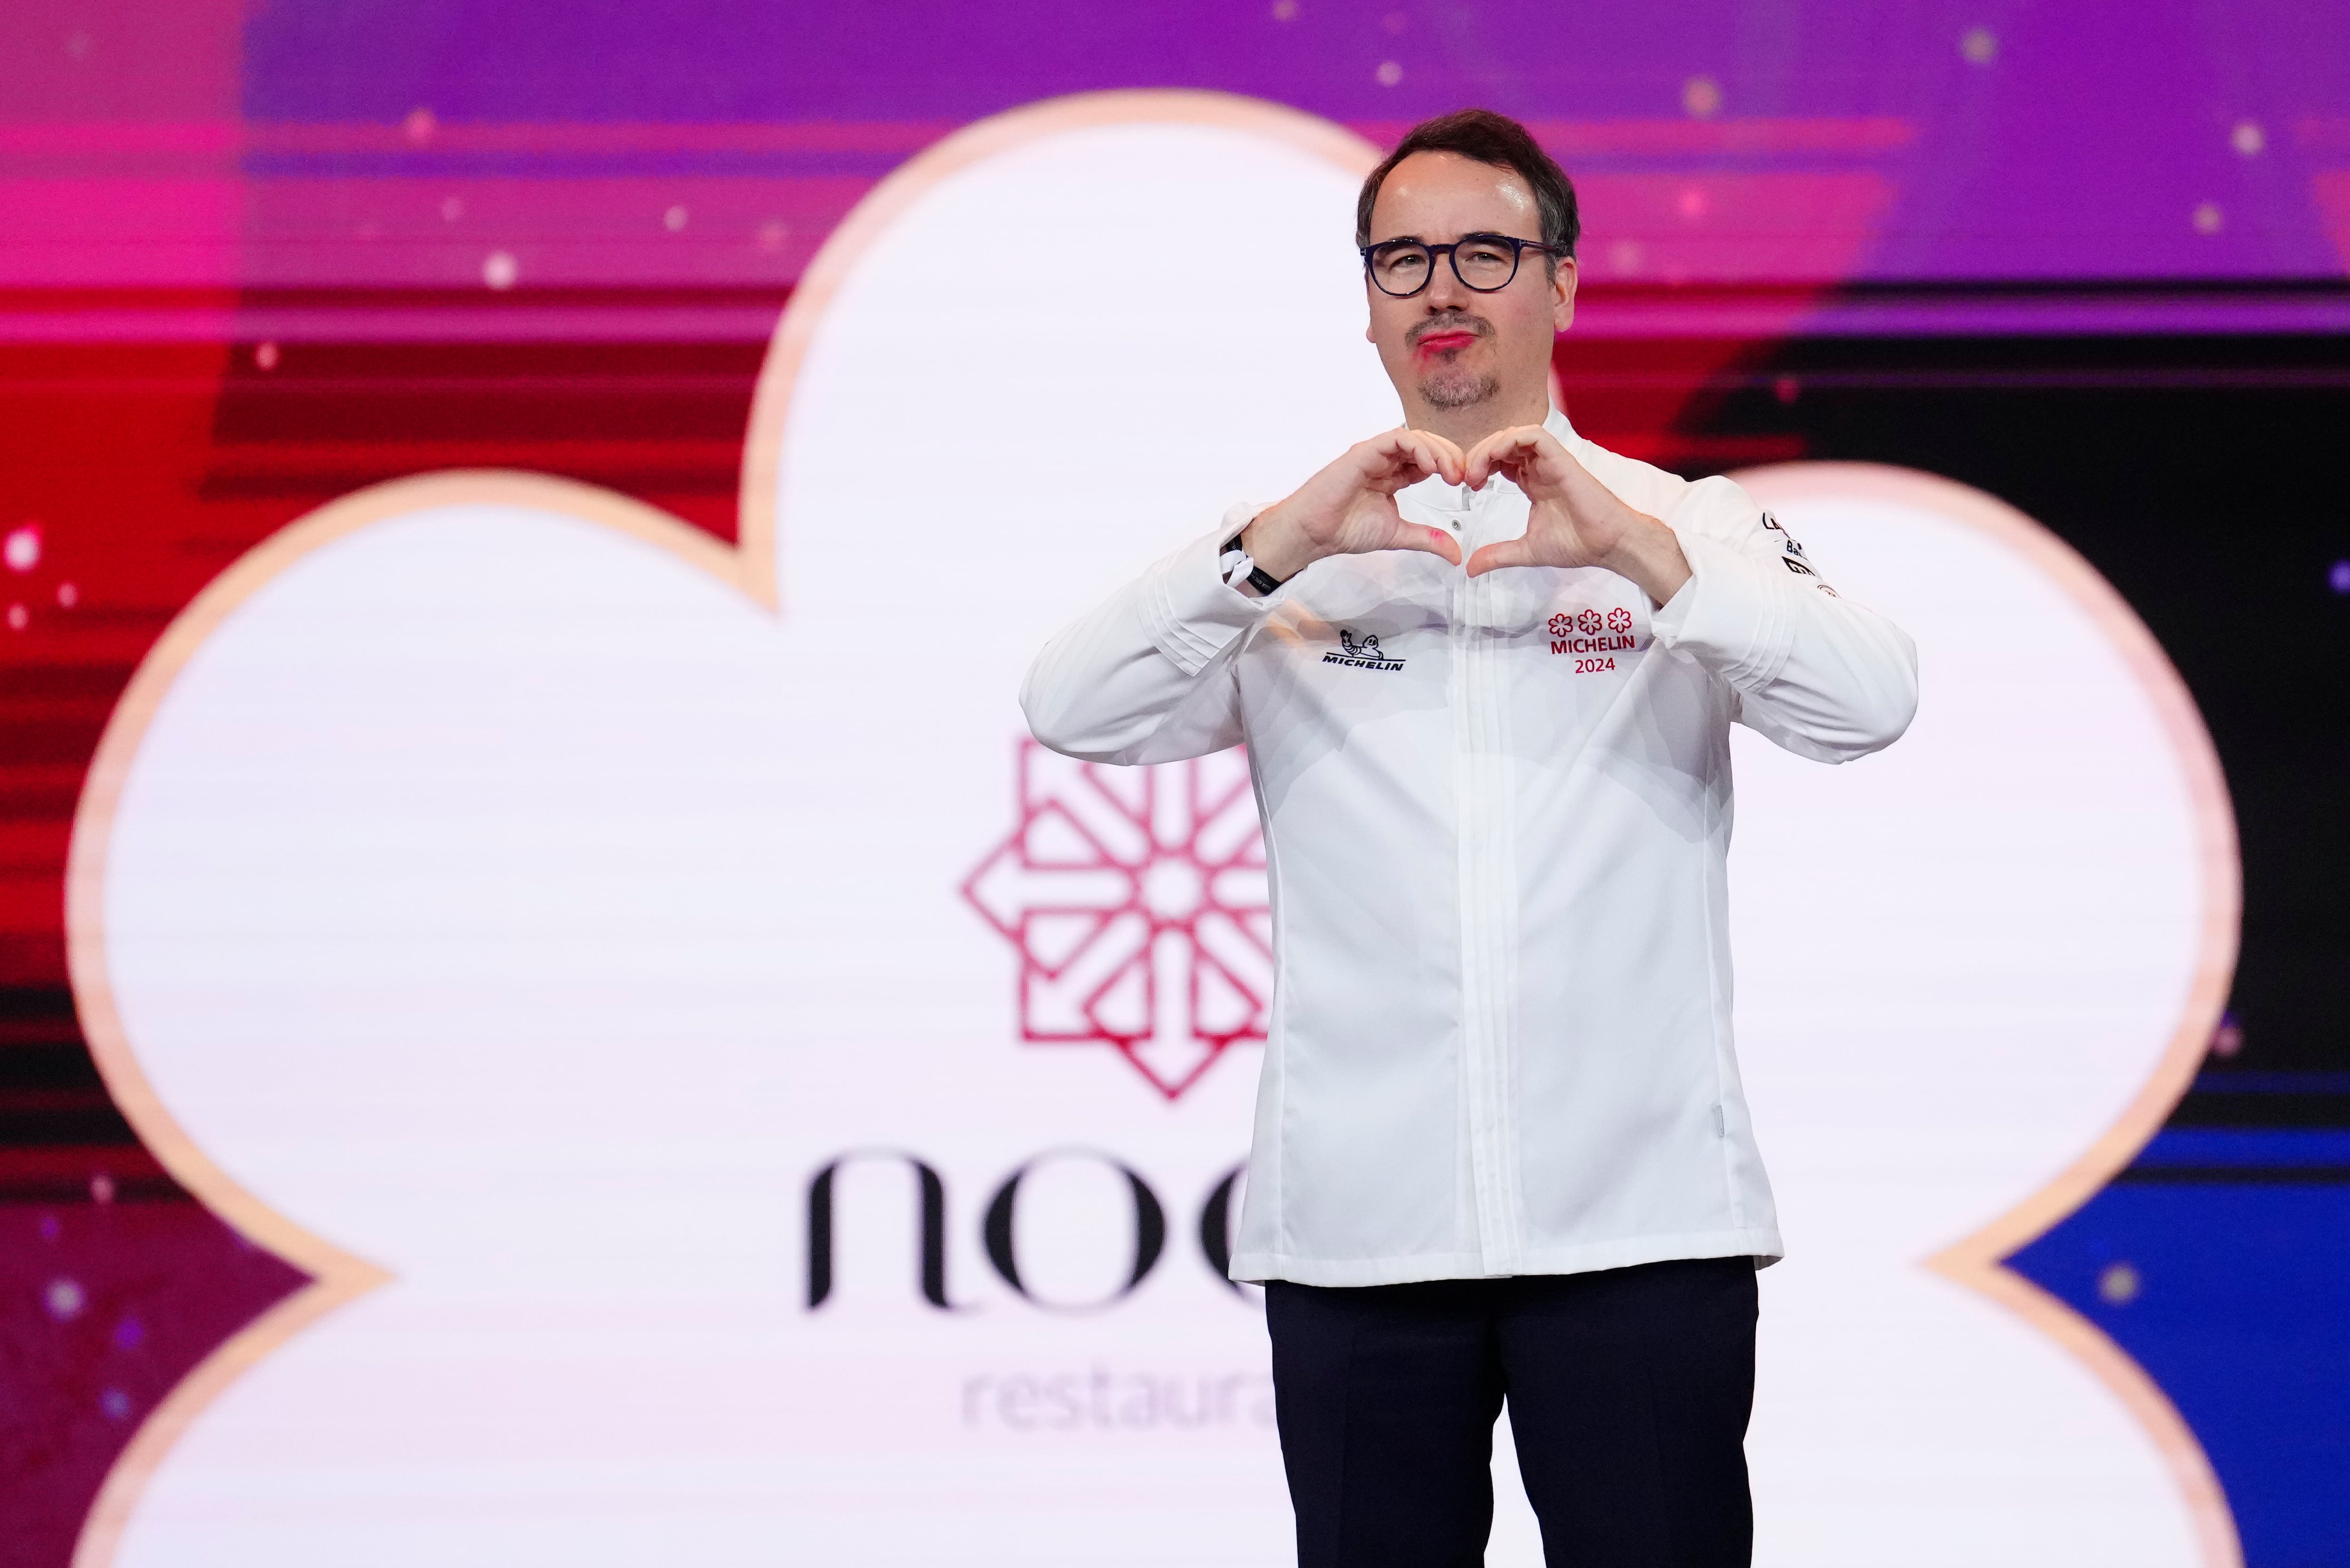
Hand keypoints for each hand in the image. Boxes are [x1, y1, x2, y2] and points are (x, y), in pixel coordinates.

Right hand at [1241, 428, 1467, 581]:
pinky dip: (1418, 447)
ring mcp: (1374, 454)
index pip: (1429, 459)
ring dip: (1438, 450)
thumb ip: (1427, 538)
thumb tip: (1456, 554)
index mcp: (1393, 475)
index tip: (1465, 485)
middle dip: (1450, 456)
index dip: (1450, 466)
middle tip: (1463, 478)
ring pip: (1415, 436)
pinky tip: (1429, 466)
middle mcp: (1385, 460)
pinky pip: (1396, 438)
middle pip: (1427, 444)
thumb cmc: (1344, 530)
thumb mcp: (1398, 534)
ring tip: (1450, 472)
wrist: (1315, 533)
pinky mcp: (1363, 452)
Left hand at [1460, 425, 1691, 604]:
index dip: (1481, 467)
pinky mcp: (1561, 458)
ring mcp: (1551, 462)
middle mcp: (1541, 468)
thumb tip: (1471, 568)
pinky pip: (1534, 435)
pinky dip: (1510, 440)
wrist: (1608, 544)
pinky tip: (1494, 457)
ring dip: (1490, 447)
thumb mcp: (1526, 551)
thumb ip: (1498, 555)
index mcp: (1534, 483)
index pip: (1501, 461)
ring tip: (1477, 472)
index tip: (1468, 486)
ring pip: (1515, 435)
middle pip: (1503, 445)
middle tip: (1467, 479)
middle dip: (1479, 455)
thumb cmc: (1578, 544)